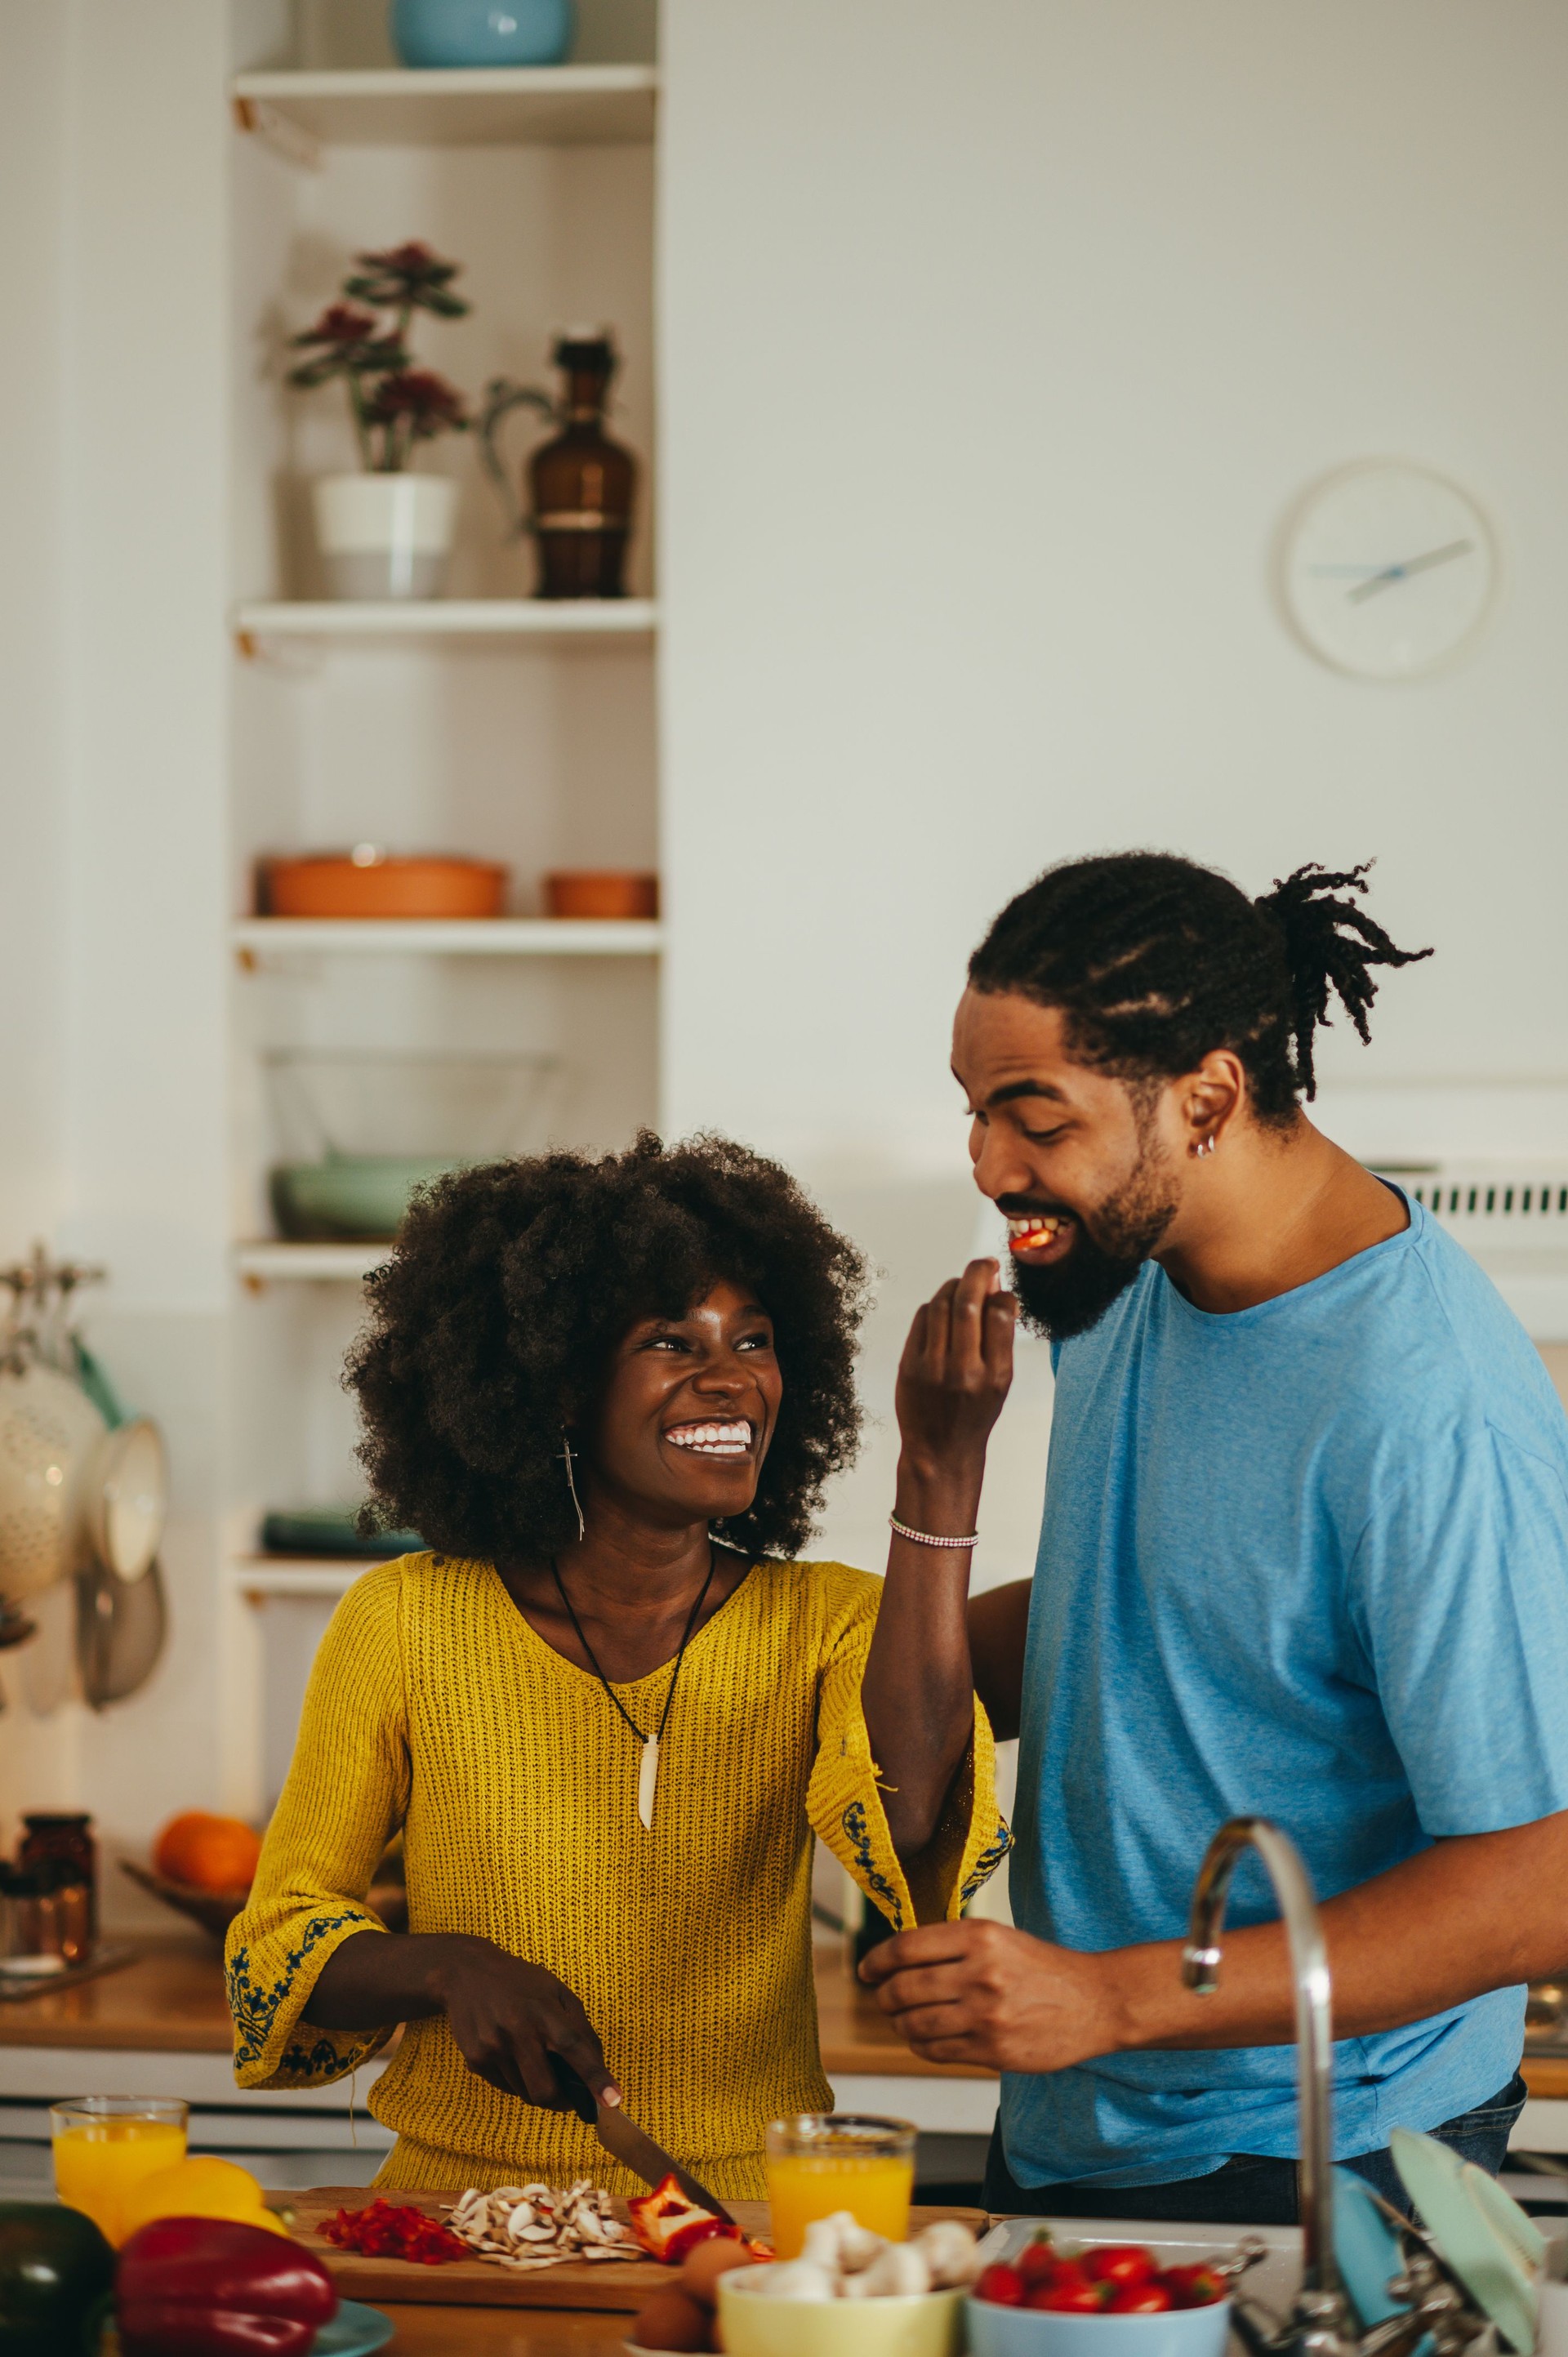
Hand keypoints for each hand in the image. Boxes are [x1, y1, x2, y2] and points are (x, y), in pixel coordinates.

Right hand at [431, 1937, 620, 2109]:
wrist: (466, 1972)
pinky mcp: (475, 2060)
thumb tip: (597, 2064)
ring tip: (533, 2058)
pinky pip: (506, 2088)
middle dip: (562, 2101)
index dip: (595, 2076)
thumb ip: (579, 2026)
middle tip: (569, 2095)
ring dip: (537, 2088)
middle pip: (545, 2090)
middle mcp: (516, 2031)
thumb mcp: (555, 1991)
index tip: (614, 2100)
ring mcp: (492, 2048)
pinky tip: (511, 2054)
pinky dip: (517, 2081)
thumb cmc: (520, 1981)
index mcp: (543, 2011)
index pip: (574, 2047)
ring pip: (525, 2094)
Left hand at [859, 1918, 1120, 2072]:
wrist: (1096, 2002)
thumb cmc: (1043, 1969)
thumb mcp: (999, 1938)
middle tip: (882, 1998)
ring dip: (899, 2024)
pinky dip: (920, 2045)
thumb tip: (896, 1959)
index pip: (905, 1948)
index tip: (865, 1969)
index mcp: (979, 1937)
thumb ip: (952, 1946)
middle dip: (883, 1996)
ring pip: (914, 2024)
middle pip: (903, 1988)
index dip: (876, 1961)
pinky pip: (936, 2051)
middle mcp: (980, 1974)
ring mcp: (986, 2016)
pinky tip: (924, 2038)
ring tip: (902, 2020)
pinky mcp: (992, 2051)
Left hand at [894, 1260, 1015, 1521]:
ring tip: (964, 1285)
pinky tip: (943, 1309)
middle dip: (978, 1272)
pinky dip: (935, 1305)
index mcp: (995, 1374)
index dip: (1002, 1292)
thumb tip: (998, 1291)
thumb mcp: (1002, 1382)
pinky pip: (922, 1318)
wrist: (940, 1450)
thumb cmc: (975, 1412)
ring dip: (955, 1285)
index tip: (1002, 1286)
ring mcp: (932, 1367)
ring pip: (942, 1304)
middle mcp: (964, 1369)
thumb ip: (1001, 1339)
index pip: (1000, 1314)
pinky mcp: (908, 1365)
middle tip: (986, 1263)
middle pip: (968, 1301)